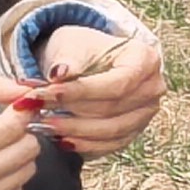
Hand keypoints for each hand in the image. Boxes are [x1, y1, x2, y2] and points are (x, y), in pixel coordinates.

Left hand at [30, 21, 164, 160]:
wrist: (91, 60)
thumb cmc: (83, 49)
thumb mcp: (73, 44)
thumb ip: (68, 59)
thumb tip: (58, 73)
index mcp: (145, 59)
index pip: (116, 83)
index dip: (82, 92)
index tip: (48, 93)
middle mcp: (153, 87)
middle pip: (113, 109)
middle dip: (72, 111)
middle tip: (37, 110)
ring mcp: (146, 112)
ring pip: (112, 130)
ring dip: (75, 131)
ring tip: (44, 126)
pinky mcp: (135, 131)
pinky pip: (111, 145)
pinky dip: (85, 144)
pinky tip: (60, 140)